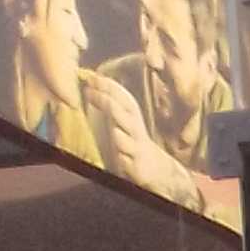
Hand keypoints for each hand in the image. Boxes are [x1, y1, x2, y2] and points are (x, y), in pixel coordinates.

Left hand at [85, 74, 195, 208]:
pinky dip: (122, 158)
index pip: (124, 99)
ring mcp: (137, 150)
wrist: (159, 172)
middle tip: (90, 91)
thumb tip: (93, 91)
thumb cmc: (137, 147)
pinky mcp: (139, 168)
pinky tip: (119, 157)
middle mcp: (136, 132)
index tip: (93, 77)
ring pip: (124, 138)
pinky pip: (127, 161)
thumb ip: (114, 112)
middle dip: (107, 101)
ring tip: (111, 130)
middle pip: (123, 113)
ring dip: (116, 133)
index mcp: (133, 120)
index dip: (110, 87)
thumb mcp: (128, 127)